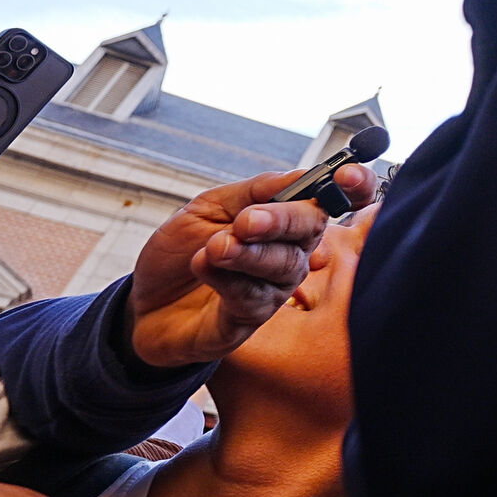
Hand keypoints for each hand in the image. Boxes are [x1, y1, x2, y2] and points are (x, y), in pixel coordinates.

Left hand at [123, 168, 371, 368]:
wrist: (142, 302)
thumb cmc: (181, 252)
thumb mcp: (208, 208)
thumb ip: (254, 191)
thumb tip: (300, 175)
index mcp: (285, 220)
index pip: (334, 200)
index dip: (354, 187)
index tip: (347, 176)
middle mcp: (289, 255)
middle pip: (310, 231)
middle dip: (283, 221)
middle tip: (247, 221)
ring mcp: (272, 290)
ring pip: (282, 267)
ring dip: (249, 253)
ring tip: (215, 246)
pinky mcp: (247, 322)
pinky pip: (250, 298)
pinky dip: (225, 279)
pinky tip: (203, 266)